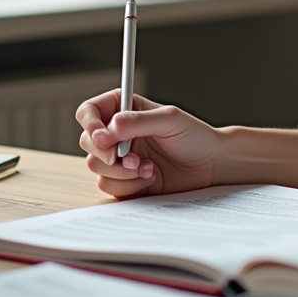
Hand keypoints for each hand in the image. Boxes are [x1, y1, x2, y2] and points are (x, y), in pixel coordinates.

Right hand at [76, 90, 228, 198]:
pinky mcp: (126, 181)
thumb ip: (137, 121)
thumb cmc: (195, 137)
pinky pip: (109, 186)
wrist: (211, 166)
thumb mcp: (169, 120)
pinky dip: (128, 184)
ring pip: (96, 166)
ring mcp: (120, 159)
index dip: (90, 124)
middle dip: (104, 152)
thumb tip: (109, 127)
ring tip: (146, 166)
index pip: (89, 112)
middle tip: (122, 156)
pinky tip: (150, 177)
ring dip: (120, 170)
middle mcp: (118, 134)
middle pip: (87, 141)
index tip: (103, 137)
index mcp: (125, 110)